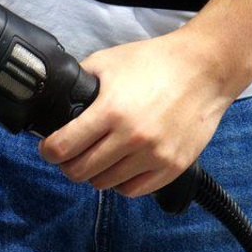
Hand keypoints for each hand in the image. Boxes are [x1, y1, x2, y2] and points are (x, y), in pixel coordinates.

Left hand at [39, 29, 240, 198]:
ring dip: (95, 173)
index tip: (48, 148)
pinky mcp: (172, 167)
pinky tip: (120, 166)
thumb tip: (60, 98)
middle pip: (81, 171)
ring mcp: (153, 156)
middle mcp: (131, 138)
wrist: (204, 69)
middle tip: (69, 155)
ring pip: (106, 184)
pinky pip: (134, 190)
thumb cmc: (155, 62)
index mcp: (111, 110)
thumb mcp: (109, 60)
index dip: (48, 150)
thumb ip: (82, 80)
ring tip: (97, 157)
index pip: (64, 147)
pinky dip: (121, 182)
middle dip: (68, 164)